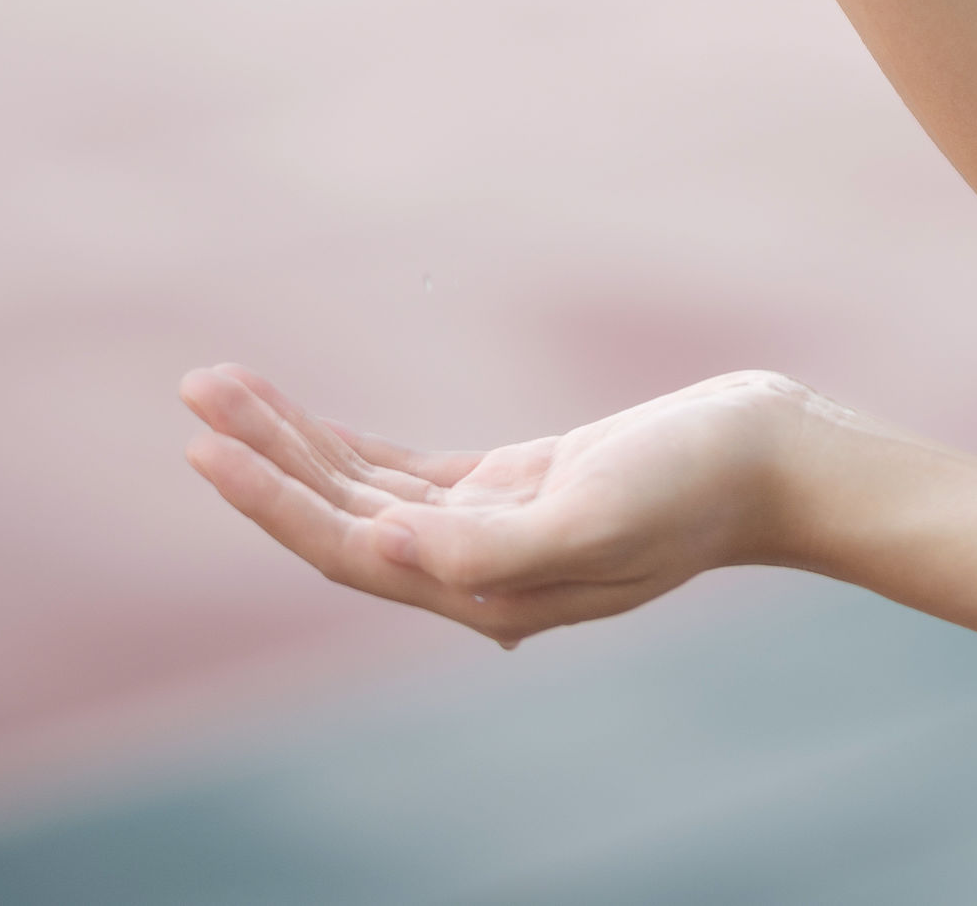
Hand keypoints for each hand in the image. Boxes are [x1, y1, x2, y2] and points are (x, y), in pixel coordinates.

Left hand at [180, 363, 824, 646]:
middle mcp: (476, 574)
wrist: (779, 460)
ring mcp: (493, 534)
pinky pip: (407, 472)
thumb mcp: (600, 510)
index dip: (273, 499)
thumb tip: (388, 545)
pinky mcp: (515, 491)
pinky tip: (303, 418)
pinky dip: (350, 442)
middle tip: (197, 389)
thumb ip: (493, 544)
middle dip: (264, 457)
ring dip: (295, 440)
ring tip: (224, 385)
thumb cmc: (698, 483)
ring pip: (365, 490)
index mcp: (490, 592)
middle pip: (340, 518)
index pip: (351, 548)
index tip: (207, 444)